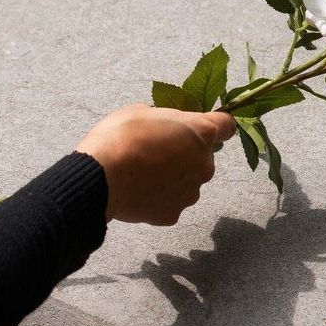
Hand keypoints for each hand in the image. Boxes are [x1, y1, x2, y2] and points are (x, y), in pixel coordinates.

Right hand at [77, 104, 235, 225]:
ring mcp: (191, 192)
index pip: (226, 125)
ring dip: (175, 177)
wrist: (100, 178)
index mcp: (201, 132)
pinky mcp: (174, 214)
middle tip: (158, 150)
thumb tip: (166, 127)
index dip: (216, 125)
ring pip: (189, 181)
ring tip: (144, 174)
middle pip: (204, 156)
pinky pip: (171, 202)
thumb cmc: (120, 136)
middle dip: (187, 153)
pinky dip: (160, 198)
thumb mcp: (142, 111)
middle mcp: (204, 164)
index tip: (202, 126)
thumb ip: (166, 119)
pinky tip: (139, 191)